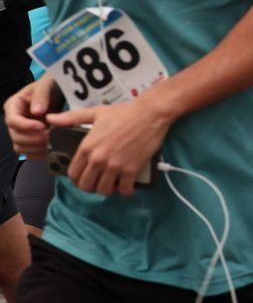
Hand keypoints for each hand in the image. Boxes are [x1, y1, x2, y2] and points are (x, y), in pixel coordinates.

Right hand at [5, 76, 58, 158]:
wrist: (59, 92)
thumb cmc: (51, 86)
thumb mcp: (47, 85)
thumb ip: (41, 96)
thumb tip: (36, 112)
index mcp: (13, 106)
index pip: (12, 121)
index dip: (26, 126)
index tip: (42, 127)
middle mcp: (14, 120)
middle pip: (16, 137)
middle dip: (33, 139)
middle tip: (51, 136)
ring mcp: (21, 132)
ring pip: (20, 147)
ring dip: (36, 148)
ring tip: (52, 141)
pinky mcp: (29, 140)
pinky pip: (28, 153)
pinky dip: (38, 154)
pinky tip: (50, 148)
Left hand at [45, 98, 171, 196]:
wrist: (151, 113)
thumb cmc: (124, 112)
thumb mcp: (95, 113)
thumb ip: (71, 118)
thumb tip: (51, 118)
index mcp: (87, 147)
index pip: (73, 173)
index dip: (77, 178)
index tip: (85, 177)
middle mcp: (98, 159)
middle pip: (86, 186)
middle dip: (91, 186)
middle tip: (99, 182)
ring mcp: (115, 166)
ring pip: (104, 190)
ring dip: (108, 190)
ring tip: (113, 184)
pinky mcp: (131, 170)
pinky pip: (124, 189)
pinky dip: (125, 190)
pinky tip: (127, 185)